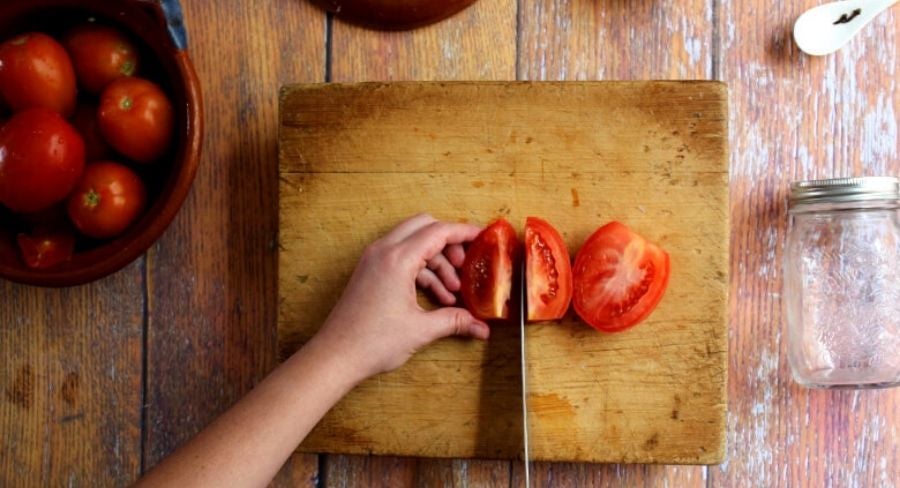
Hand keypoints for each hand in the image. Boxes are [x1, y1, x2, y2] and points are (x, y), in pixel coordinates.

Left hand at [311, 214, 489, 380]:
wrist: (336, 356)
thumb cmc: (372, 341)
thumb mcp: (421, 330)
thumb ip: (455, 321)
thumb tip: (481, 327)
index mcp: (397, 259)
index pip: (438, 232)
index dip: (464, 232)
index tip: (483, 238)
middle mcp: (383, 251)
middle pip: (424, 227)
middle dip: (449, 244)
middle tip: (465, 267)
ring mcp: (374, 259)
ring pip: (413, 244)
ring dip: (436, 262)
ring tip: (453, 293)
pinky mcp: (370, 271)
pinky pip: (401, 258)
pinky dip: (421, 271)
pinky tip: (436, 298)